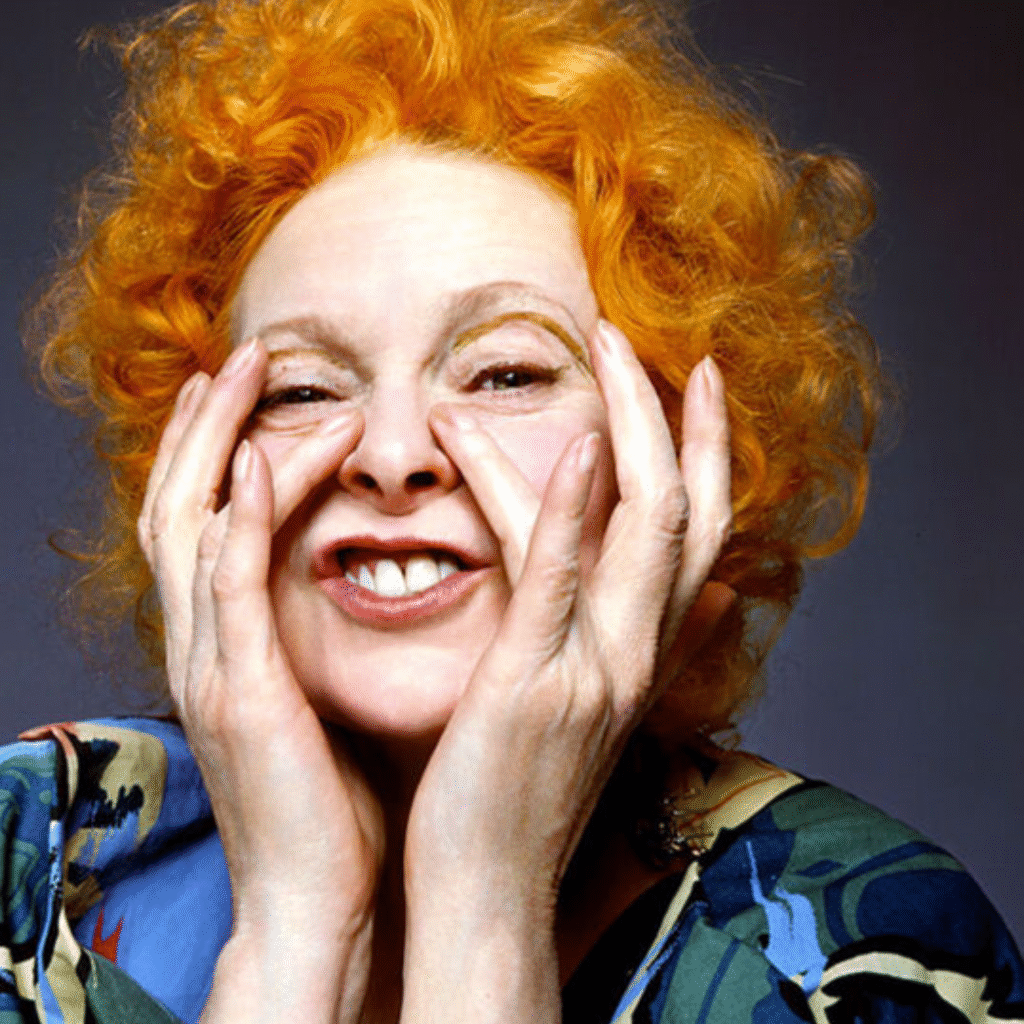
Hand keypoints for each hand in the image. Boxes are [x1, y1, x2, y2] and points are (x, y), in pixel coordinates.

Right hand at [138, 339, 383, 1023]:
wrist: (316, 896)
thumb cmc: (334, 799)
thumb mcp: (321, 698)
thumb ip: (321, 635)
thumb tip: (367, 580)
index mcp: (230, 642)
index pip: (212, 522)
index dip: (222, 450)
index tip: (257, 393)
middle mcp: (205, 642)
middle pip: (180, 502)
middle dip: (204, 425)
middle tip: (239, 356)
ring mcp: (211, 664)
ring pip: (189, 525)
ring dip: (213, 445)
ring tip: (243, 376)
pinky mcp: (240, 692)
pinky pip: (228, 590)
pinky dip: (238, 522)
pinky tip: (259, 466)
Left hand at [401, 320, 730, 1022]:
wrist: (485, 890)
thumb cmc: (515, 789)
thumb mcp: (584, 700)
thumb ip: (626, 634)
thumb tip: (703, 593)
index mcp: (641, 652)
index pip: (696, 534)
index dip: (702, 452)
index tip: (687, 382)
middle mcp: (638, 653)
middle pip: (691, 511)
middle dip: (675, 415)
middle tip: (638, 336)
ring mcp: (596, 669)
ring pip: (648, 525)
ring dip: (634, 424)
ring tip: (605, 344)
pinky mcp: (535, 685)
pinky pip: (561, 579)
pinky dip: (573, 503)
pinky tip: (578, 439)